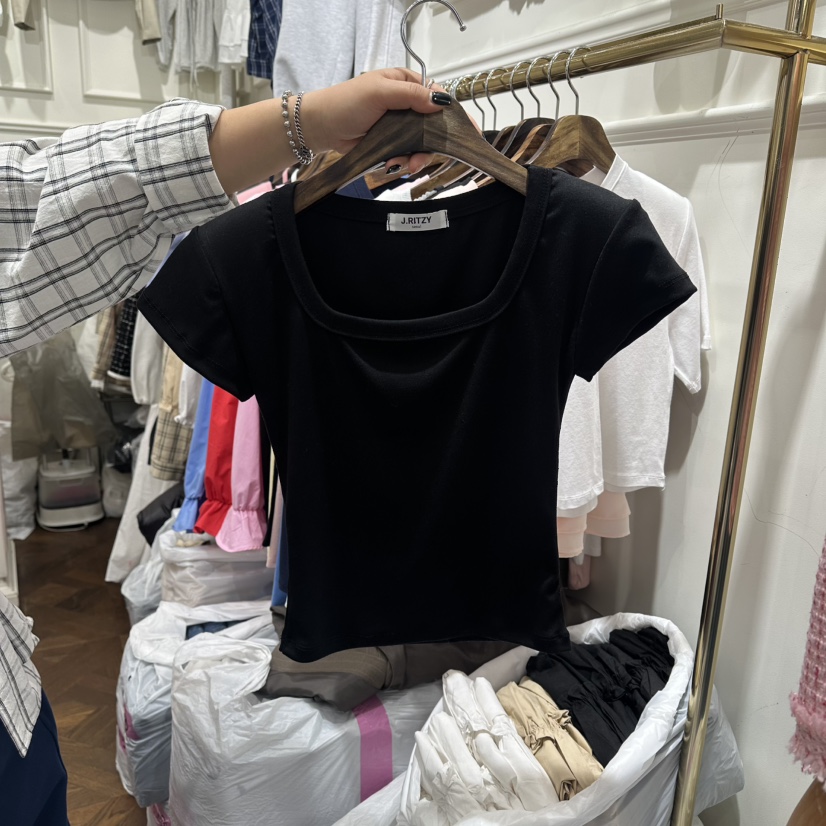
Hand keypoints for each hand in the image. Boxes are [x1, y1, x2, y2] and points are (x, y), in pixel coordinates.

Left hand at [300, 68, 450, 175]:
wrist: (321, 127)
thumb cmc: (347, 102)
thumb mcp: (380, 92)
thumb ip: (411, 95)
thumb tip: (440, 102)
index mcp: (407, 84)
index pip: (437, 97)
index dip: (452, 115)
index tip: (465, 133)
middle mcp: (407, 104)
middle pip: (434, 126)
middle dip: (433, 144)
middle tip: (426, 158)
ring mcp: (400, 126)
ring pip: (422, 144)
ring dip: (417, 157)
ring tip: (407, 166)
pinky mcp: (391, 144)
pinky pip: (407, 155)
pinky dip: (404, 162)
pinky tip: (393, 165)